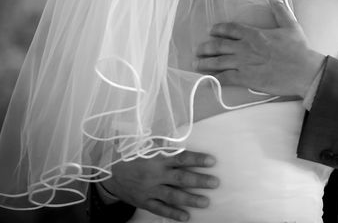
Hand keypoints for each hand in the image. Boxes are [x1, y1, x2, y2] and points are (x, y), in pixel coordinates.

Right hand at [102, 151, 217, 221]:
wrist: (106, 171)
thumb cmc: (129, 153)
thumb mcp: (144, 143)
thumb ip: (162, 144)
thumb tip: (180, 139)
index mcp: (156, 157)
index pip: (181, 158)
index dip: (197, 159)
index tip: (212, 161)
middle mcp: (155, 174)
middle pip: (181, 178)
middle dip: (199, 181)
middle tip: (215, 183)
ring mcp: (149, 189)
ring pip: (173, 196)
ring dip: (190, 199)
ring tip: (206, 202)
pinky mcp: (143, 201)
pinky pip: (160, 209)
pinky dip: (172, 214)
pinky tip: (186, 217)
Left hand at [195, 0, 324, 96]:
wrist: (303, 71)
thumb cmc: (298, 49)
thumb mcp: (291, 25)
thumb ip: (280, 10)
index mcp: (254, 34)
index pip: (230, 28)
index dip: (218, 29)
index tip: (211, 31)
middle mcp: (244, 48)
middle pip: (218, 45)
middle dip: (205, 47)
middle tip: (198, 49)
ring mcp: (243, 64)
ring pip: (217, 62)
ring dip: (204, 63)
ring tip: (196, 64)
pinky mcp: (245, 79)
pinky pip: (224, 78)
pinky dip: (213, 79)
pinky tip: (206, 80)